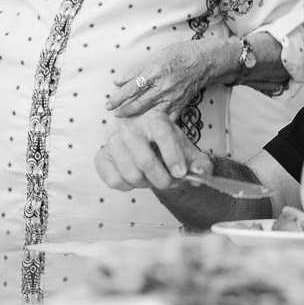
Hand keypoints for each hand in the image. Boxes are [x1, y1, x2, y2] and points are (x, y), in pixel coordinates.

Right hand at [95, 109, 211, 190]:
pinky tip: (136, 177)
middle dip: (162, 180)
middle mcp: (131, 126)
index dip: (173, 157)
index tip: (181, 174)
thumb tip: (200, 175)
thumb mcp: (190, 154)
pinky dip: (129, 186)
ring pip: (131, 174)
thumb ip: (201, 165)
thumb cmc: (170, 149)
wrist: (150, 149)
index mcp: (155, 118)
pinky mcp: (102, 156)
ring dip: (146, 184)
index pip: (163, 136)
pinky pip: (114, 180)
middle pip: (145, 161)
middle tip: (170, 183)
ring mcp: (113, 140)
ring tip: (153, 177)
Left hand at [107, 39, 227, 117]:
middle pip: (138, 103)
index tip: (109, 103)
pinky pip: (167, 119)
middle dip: (123, 110)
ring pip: (150, 112)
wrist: (204, 61)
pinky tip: (147, 126)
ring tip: (125, 119)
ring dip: (135, 117)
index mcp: (155, 72)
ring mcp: (172, 98)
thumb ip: (136, 71)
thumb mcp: (155, 56)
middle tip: (114, 113)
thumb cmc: (179, 54)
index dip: (118, 97)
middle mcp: (163, 87)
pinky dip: (157, 124)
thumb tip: (118, 81)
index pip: (131, 88)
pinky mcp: (180, 105)